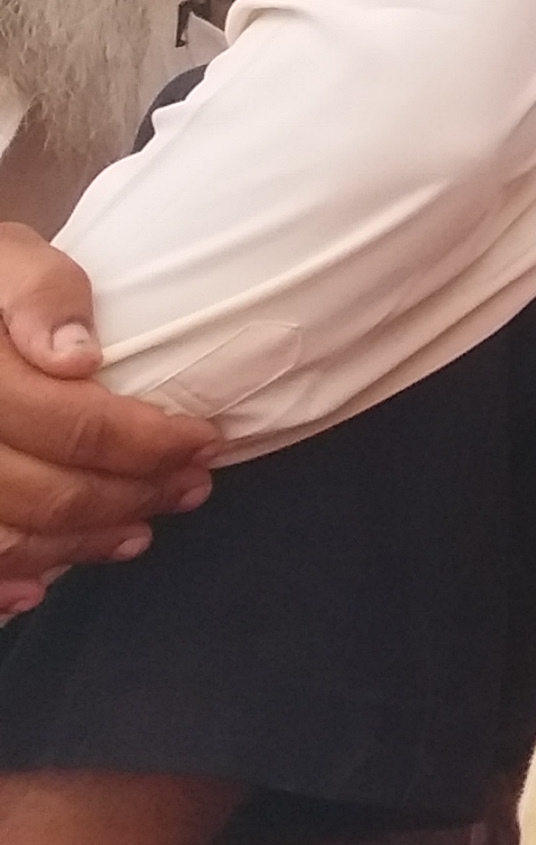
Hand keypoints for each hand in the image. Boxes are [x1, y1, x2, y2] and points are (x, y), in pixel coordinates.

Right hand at [0, 227, 215, 611]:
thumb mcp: (5, 260)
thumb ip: (39, 292)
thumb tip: (79, 356)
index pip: (73, 423)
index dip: (150, 441)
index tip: (206, 440)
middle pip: (48, 490)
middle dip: (134, 495)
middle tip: (193, 487)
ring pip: (10, 536)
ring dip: (83, 542)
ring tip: (139, 531)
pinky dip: (4, 582)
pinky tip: (42, 585)